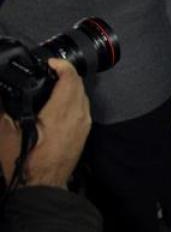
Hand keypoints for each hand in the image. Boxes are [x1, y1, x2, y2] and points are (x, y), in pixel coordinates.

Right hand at [0, 59, 90, 186]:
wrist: (41, 186)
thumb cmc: (24, 162)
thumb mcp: (6, 133)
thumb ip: (4, 109)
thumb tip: (2, 95)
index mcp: (60, 112)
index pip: (70, 78)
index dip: (61, 65)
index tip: (50, 63)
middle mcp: (77, 115)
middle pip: (78, 84)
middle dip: (66, 73)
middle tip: (51, 70)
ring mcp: (83, 124)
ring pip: (83, 95)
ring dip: (72, 85)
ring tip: (55, 84)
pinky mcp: (84, 132)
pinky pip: (84, 107)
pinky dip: (75, 98)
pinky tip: (62, 103)